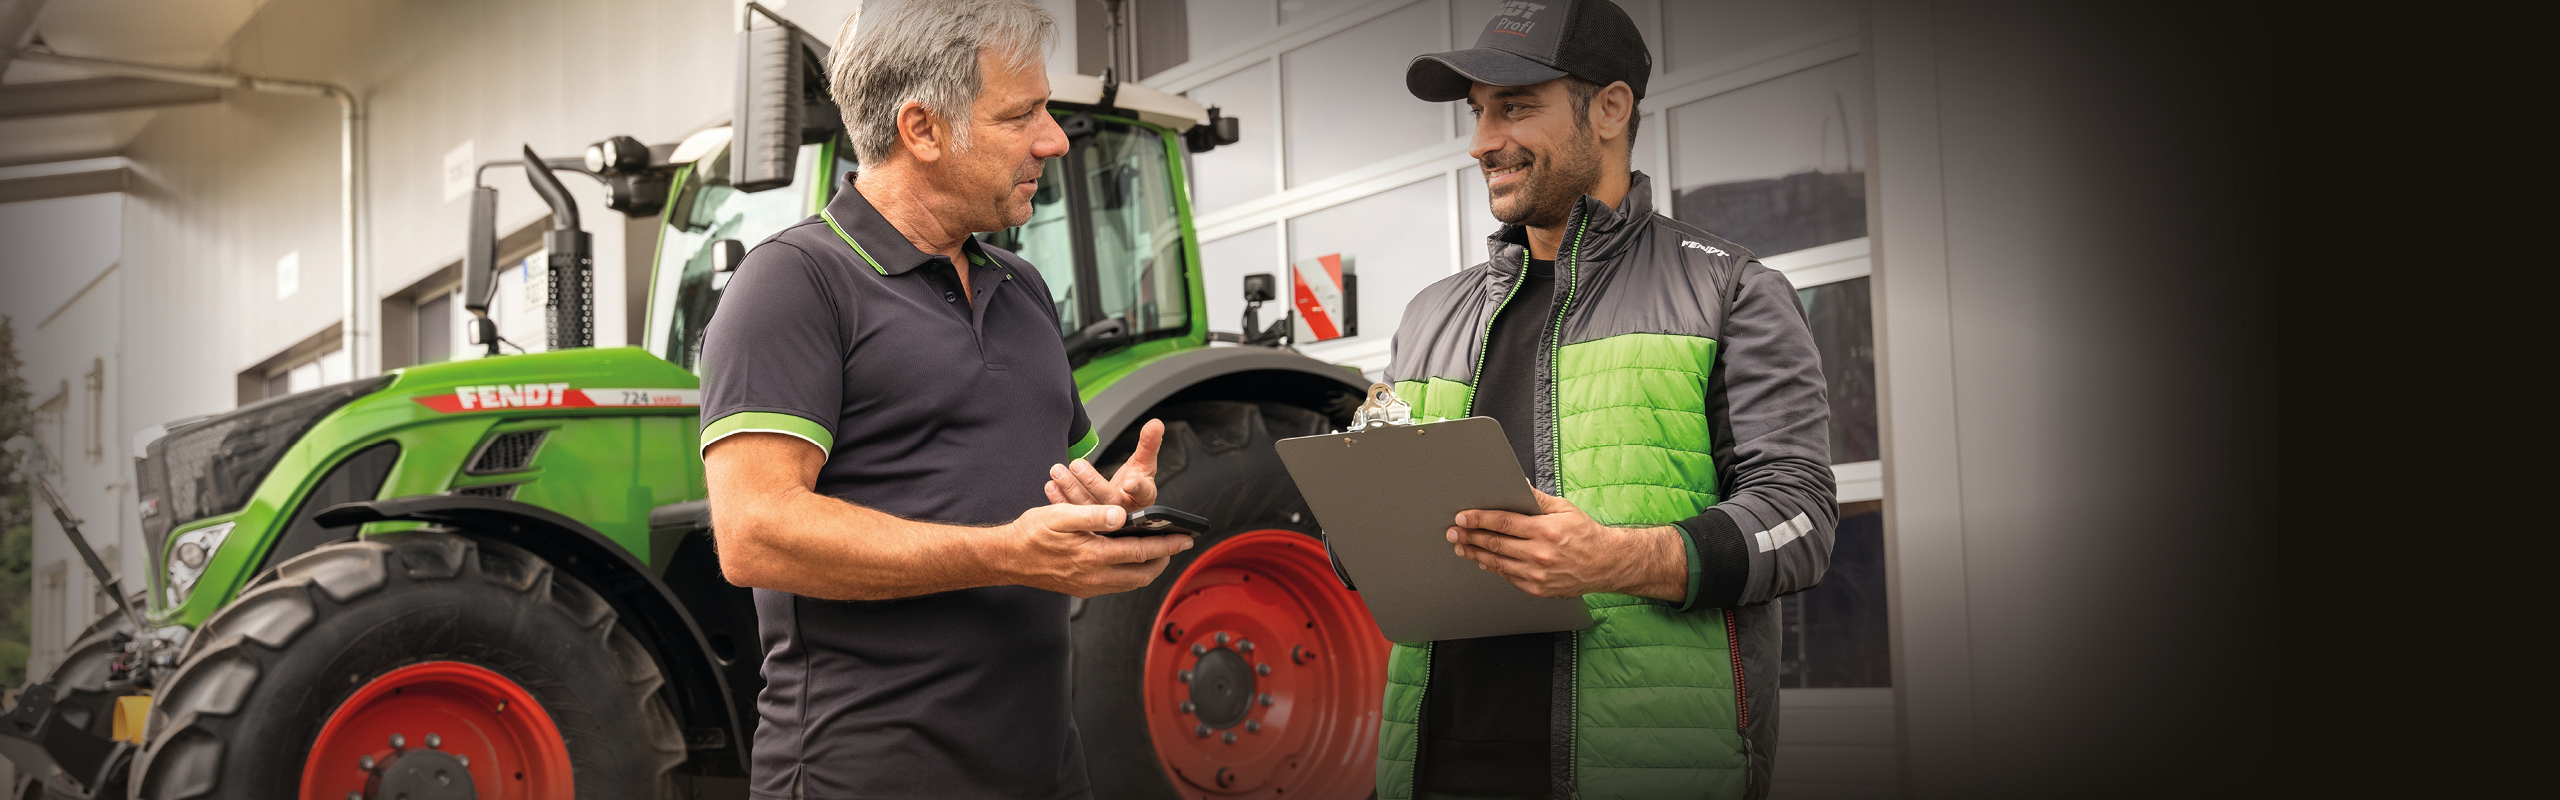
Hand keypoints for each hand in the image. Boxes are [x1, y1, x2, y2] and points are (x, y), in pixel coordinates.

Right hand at [1003, 502, 1192, 597]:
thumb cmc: (1030, 534)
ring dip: (1148, 569)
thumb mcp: (1060, 515)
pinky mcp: (1082, 589)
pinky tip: (1130, 561)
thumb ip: (1092, 515)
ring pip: (1131, 583)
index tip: (1184, 538)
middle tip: (1176, 545)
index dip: (1166, 545)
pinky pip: (1117, 585)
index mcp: (1093, 555)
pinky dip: (1131, 574)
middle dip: (1164, 560)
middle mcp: (1094, 576)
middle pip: (1142, 573)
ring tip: (1158, 553)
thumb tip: (1121, 515)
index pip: (1141, 551)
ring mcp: (1089, 586)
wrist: (1006, 558)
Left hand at [1045, 418, 1162, 513]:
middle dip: (1092, 482)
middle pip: (1110, 501)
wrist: (1122, 510)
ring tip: (1058, 471)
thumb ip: (1149, 444)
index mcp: (1143, 499)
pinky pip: (1072, 515)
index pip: (1143, 493)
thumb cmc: (1134, 485)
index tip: (1128, 481)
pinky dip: (1060, 500)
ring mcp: (1105, 523)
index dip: (1136, 487)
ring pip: (1088, 507)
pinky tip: (1052, 485)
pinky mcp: (1087, 526)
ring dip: (1071, 489)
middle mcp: (1124, 513)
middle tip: (1077, 464)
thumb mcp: (1144, 465)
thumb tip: (1156, 423)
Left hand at [1446, 487, 1687, 600]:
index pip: (1503, 523)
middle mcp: (1540, 554)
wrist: (1606, 564)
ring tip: (1462, 548)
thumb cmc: (1586, 534)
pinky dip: (1494, 569)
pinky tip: (1483, 562)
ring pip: (1497, 564)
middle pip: (1495, 544)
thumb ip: (1537, 499)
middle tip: (1453, 533)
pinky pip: (1509, 578)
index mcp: (1546, 530)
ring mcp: (1538, 574)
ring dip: (1476, 555)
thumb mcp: (1564, 509)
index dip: (1479, 519)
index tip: (1462, 517)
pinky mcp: (1538, 588)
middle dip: (1470, 537)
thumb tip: (1516, 486)